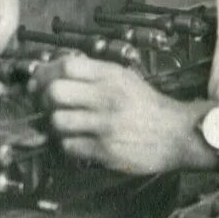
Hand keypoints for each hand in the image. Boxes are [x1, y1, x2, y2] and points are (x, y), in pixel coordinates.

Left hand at [39, 56, 207, 174]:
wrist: (179, 134)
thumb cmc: (149, 107)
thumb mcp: (124, 78)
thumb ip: (93, 73)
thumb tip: (55, 71)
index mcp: (111, 76)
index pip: (66, 66)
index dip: (45, 72)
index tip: (39, 80)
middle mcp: (108, 98)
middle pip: (55, 92)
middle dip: (44, 98)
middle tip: (46, 104)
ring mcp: (106, 126)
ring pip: (58, 121)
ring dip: (54, 124)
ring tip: (62, 124)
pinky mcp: (106, 151)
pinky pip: (69, 146)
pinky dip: (66, 144)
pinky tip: (75, 140)